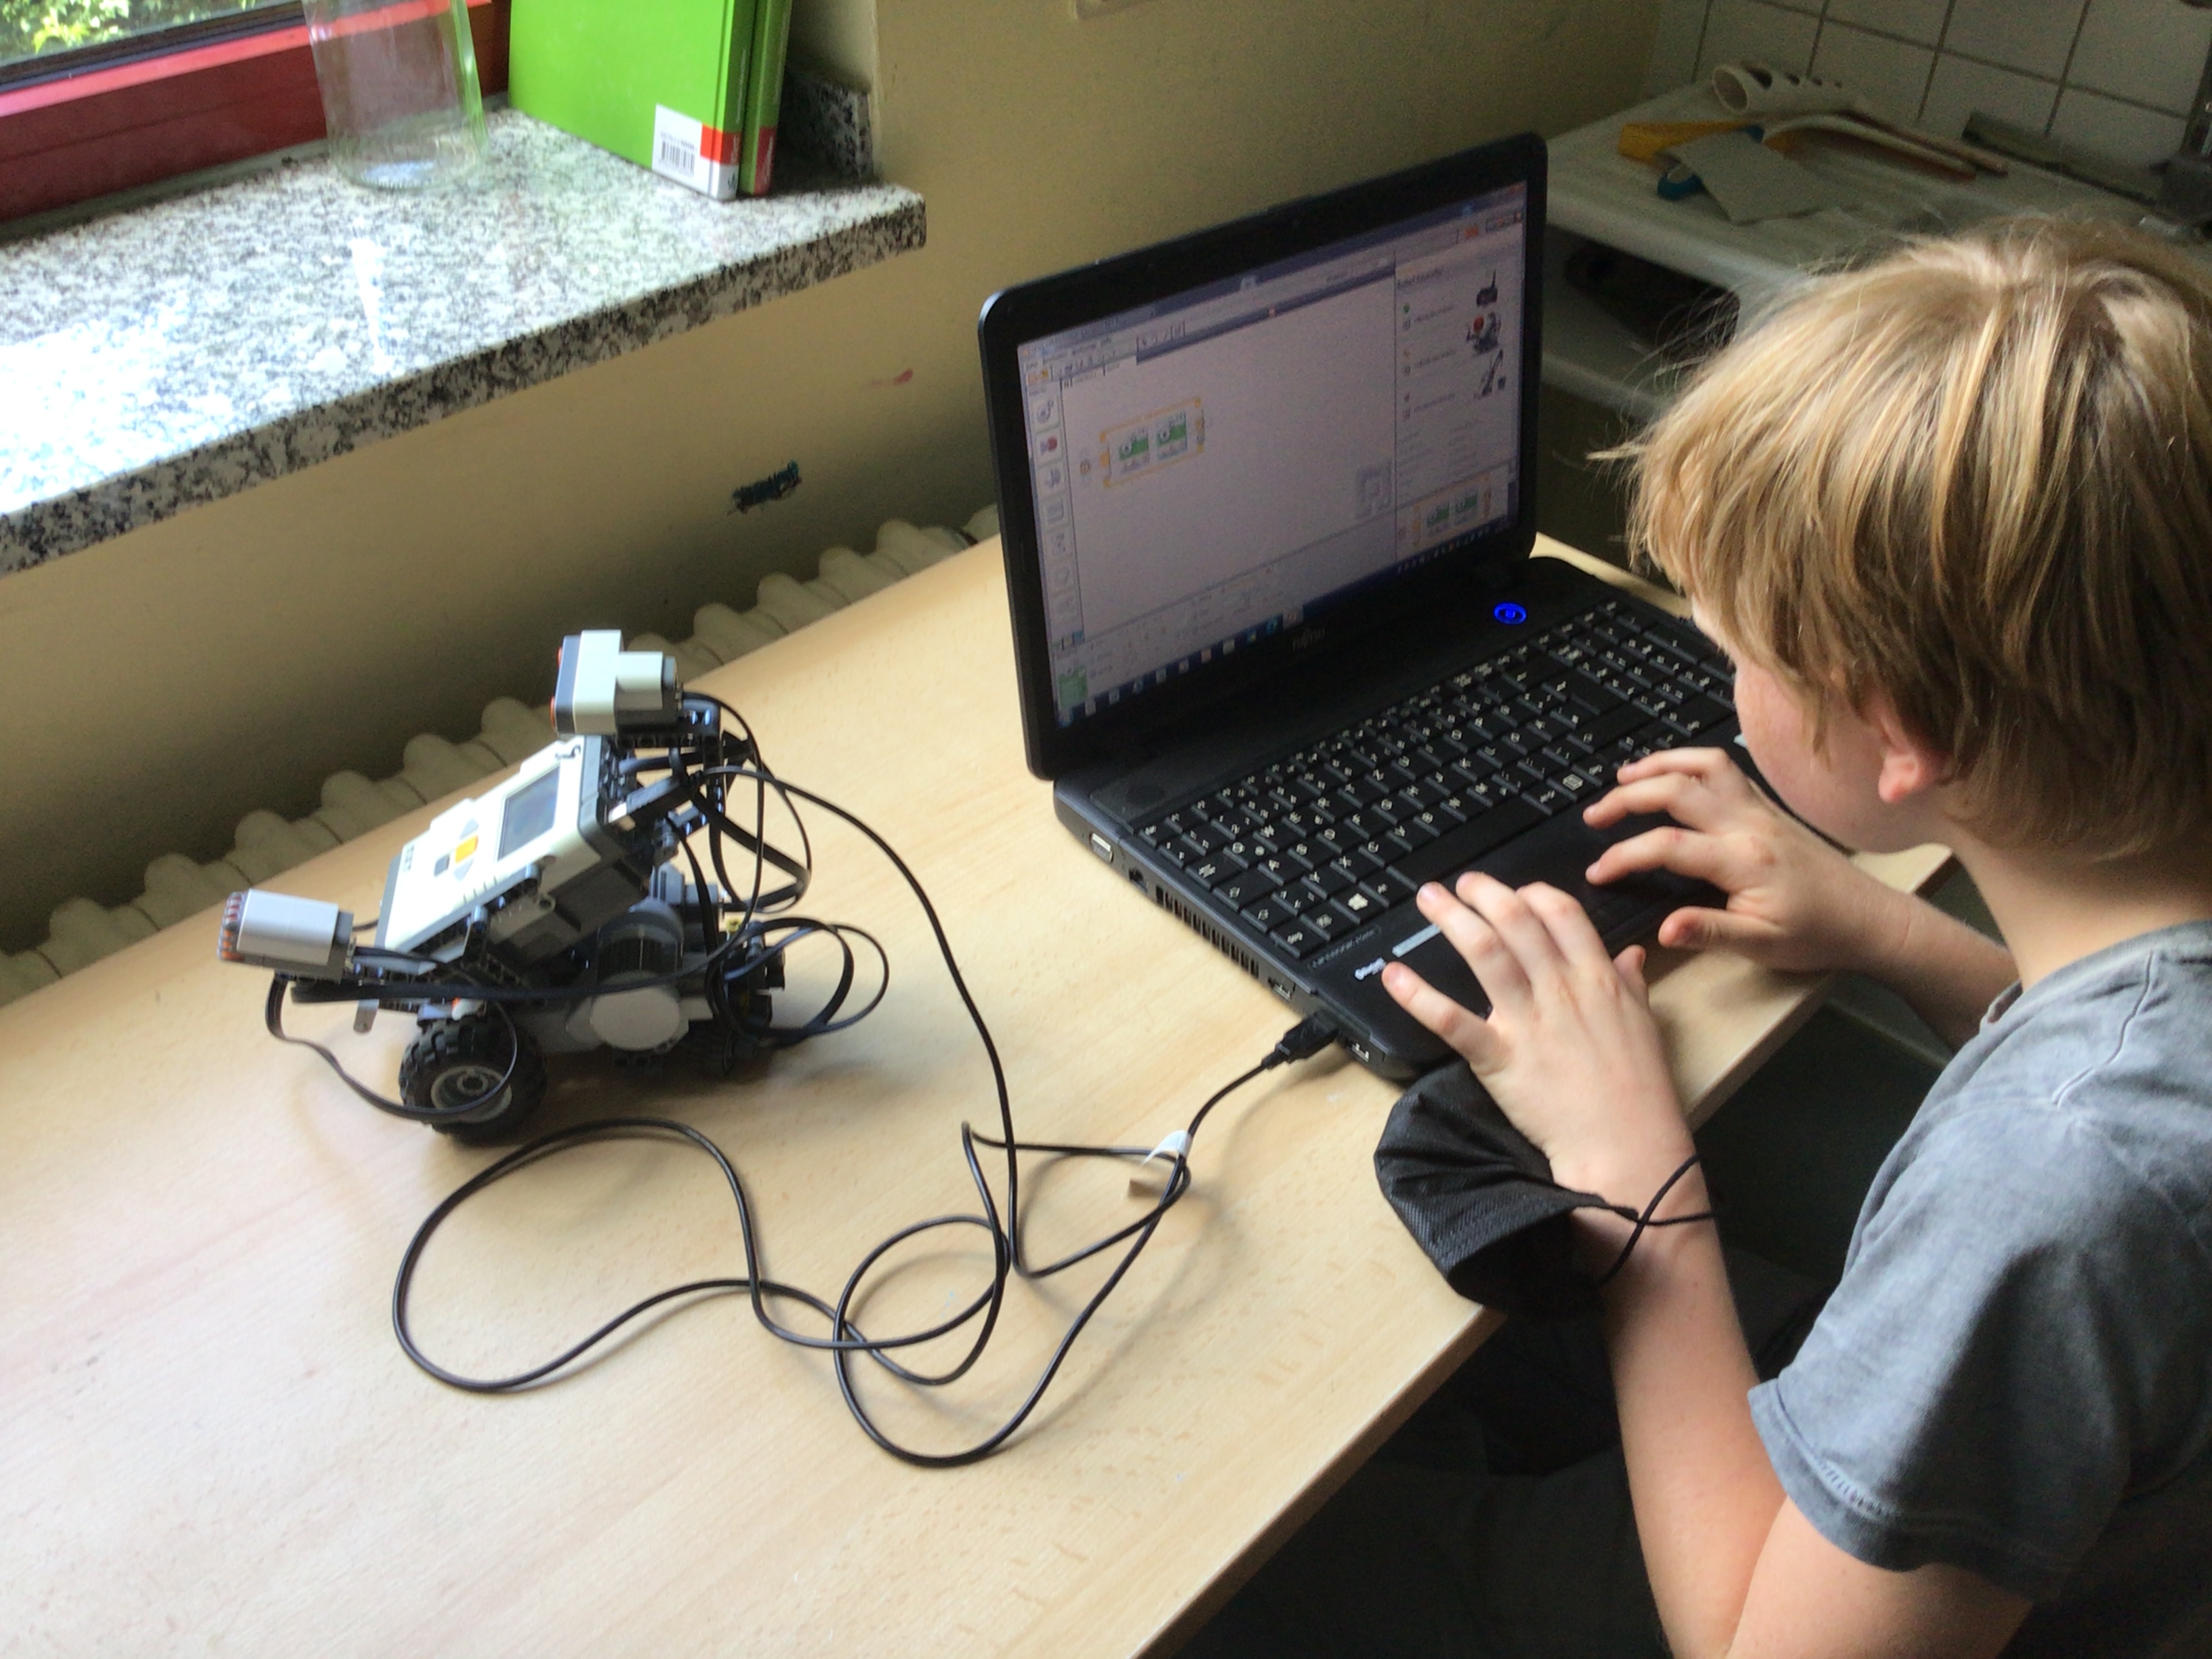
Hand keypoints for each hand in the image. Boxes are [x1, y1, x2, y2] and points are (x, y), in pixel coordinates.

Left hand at [1381, 872, 1688, 1181]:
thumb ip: (1632, 982)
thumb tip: (1629, 953)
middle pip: (1516, 921)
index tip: (1516, 891)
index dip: (1533, 894)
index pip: (1561, 913)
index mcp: (1597, 977)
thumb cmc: (1640, 1088)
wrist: (1625, 1144)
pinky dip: (1418, 995)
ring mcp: (1527, 1021)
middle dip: (1485, 893)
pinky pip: (1452, 1020)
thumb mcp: (1645, 1024)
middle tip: (1461, 883)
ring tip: (1428, 900)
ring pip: (1485, 953)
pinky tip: (1392, 975)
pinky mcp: (1499, 1057)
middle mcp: (1560, 988)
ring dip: (1452, 919)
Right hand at [1584, 747, 1909, 975]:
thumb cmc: (1816, 935)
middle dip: (1627, 798)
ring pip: (1704, 765)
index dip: (1624, 856)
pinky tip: (1671, 775)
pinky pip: (1725, 769)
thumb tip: (1662, 929)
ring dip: (1660, 764)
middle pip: (1678, 789)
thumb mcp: (1762, 947)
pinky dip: (1690, 763)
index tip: (1596, 874)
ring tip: (1624, 777)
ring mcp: (1761, 810)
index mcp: (1744, 861)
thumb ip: (1709, 933)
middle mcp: (1750, 824)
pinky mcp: (1769, 808)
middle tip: (1594, 816)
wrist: (1869, 918)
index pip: (1667, 846)